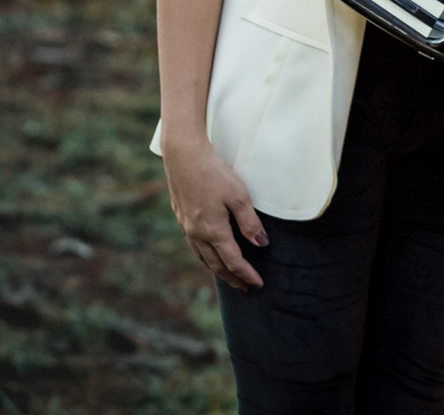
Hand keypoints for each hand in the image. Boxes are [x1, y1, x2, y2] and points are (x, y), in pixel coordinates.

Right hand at [162, 136, 267, 291]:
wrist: (183, 155)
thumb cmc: (213, 172)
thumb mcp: (238, 195)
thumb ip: (250, 222)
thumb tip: (262, 244)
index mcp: (213, 231)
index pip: (233, 261)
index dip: (247, 274)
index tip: (258, 284)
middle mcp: (197, 234)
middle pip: (216, 265)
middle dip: (232, 279)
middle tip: (245, 289)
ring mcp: (186, 226)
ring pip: (203, 257)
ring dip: (217, 270)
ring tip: (229, 277)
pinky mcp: (181, 216)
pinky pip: (194, 246)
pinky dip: (205, 256)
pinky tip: (209, 252)